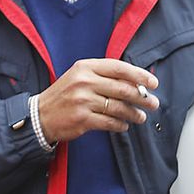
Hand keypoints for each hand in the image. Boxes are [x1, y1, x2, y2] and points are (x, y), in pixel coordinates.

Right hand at [32, 58, 159, 144]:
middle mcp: (85, 82)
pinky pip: (110, 122)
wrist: (40, 115)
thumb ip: (103, 76)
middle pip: (123, 88)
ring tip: (140, 117)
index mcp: (86, 67)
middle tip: (153, 103)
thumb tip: (135, 82)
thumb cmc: (64, 95)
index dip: (139, 75)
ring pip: (119, 107)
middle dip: (143, 97)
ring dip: (134, 114)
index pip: (119, 68)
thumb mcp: (80, 77)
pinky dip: (120, 125)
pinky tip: (124, 125)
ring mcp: (83, 101)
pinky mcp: (83, 119)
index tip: (153, 83)